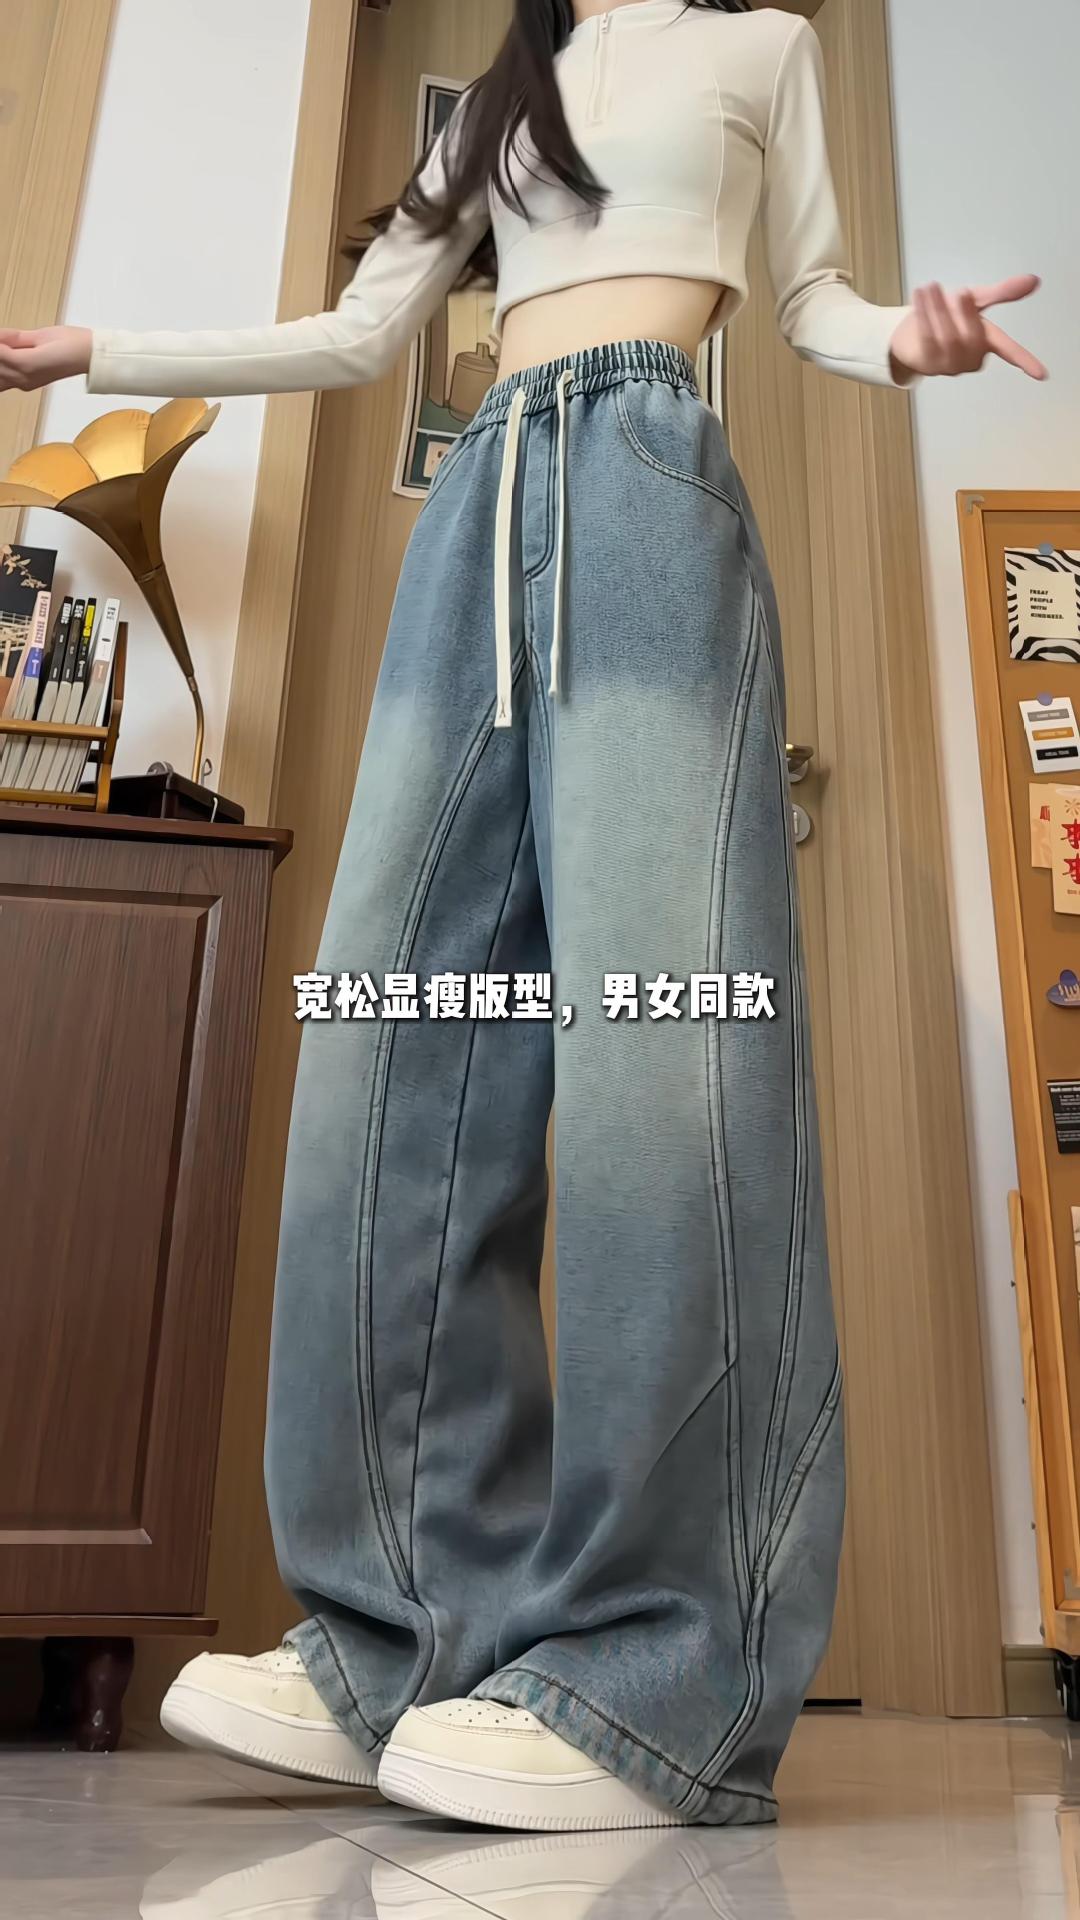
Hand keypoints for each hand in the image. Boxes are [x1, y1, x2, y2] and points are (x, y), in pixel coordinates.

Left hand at [0, 325, 92, 393]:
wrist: (88, 357)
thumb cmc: (71, 344)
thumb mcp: (40, 335)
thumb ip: (15, 338)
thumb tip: (0, 337)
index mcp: (27, 364)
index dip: (0, 342)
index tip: (2, 336)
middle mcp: (25, 378)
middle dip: (1, 352)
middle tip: (6, 340)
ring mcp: (26, 384)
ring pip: (0, 378)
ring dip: (2, 364)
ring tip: (9, 347)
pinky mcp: (29, 384)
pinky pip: (6, 382)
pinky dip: (3, 373)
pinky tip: (7, 359)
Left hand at [889, 275, 1047, 382]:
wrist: (911, 329)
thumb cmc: (948, 315)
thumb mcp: (978, 299)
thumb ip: (1003, 293)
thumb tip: (1034, 280)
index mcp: (987, 343)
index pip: (1009, 351)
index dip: (1024, 361)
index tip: (1041, 374)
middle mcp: (971, 358)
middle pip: (974, 337)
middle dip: (966, 313)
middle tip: (959, 291)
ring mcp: (949, 365)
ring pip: (949, 337)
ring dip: (940, 310)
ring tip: (931, 287)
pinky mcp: (927, 364)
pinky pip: (928, 338)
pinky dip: (924, 316)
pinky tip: (920, 296)